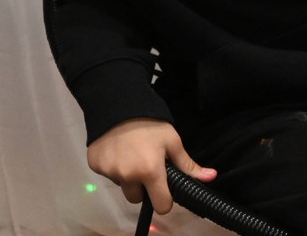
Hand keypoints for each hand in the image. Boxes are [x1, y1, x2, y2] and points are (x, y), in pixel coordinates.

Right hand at [86, 118, 216, 213]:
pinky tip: (115, 149)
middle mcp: (128, 176)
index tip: (162, 186)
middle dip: (142, 187)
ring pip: (122, 185)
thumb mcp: (171, 140)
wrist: (115, 101)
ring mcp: (109, 171)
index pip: (161, 206)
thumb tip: (212, 177)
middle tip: (143, 165)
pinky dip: (111, 166)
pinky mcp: (94, 164)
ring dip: (126, 176)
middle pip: (137, 198)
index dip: (164, 197)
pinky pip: (107, 174)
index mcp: (150, 172)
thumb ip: (188, 164)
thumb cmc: (148, 122)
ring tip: (128, 153)